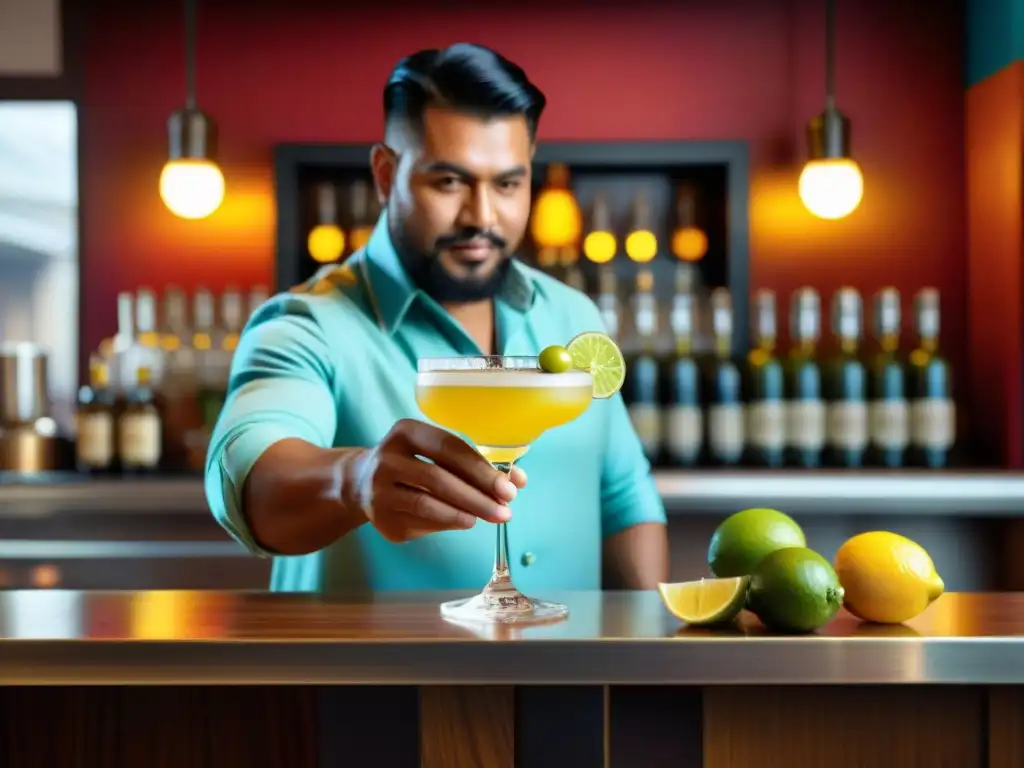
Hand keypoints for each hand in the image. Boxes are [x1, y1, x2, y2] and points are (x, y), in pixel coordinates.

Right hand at [352, 418, 527, 542]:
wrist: (363, 483)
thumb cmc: (416, 464)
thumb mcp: (439, 455)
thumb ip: (476, 465)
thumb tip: (518, 481)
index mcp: (406, 432)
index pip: (449, 448)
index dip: (481, 469)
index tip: (510, 487)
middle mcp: (387, 458)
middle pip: (438, 478)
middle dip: (477, 497)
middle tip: (505, 511)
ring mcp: (378, 490)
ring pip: (426, 505)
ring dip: (464, 514)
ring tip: (486, 518)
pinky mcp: (380, 519)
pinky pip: (419, 524)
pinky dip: (446, 524)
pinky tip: (464, 521)